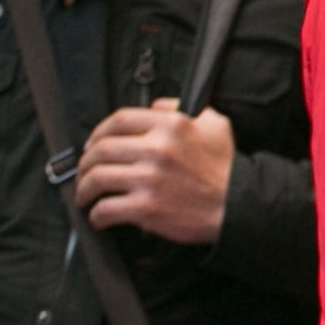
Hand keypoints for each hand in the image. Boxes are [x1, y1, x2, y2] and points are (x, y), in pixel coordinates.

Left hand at [74, 100, 235, 244]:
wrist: (239, 207)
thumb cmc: (227, 168)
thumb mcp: (213, 124)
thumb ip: (182, 109)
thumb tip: (156, 106)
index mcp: (169, 126)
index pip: (118, 120)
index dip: (98, 132)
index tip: (92, 144)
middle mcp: (156, 149)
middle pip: (100, 150)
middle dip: (86, 163)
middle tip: (86, 173)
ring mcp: (149, 179)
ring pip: (97, 179)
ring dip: (85, 189)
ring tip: (86, 196)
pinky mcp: (146, 208)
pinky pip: (107, 209)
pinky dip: (97, 215)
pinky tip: (99, 217)